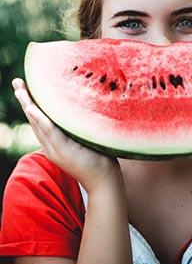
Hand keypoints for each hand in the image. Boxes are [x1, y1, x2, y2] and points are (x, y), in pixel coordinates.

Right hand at [12, 78, 121, 192]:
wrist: (104, 181)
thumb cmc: (98, 158)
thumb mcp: (84, 139)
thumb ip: (78, 127)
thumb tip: (84, 106)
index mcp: (54, 143)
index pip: (39, 120)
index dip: (31, 104)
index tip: (24, 87)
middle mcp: (51, 146)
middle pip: (34, 120)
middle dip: (25, 100)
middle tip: (17, 82)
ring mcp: (56, 149)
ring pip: (39, 124)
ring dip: (29, 106)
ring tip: (20, 91)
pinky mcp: (65, 151)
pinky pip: (51, 133)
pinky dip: (41, 120)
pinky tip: (33, 109)